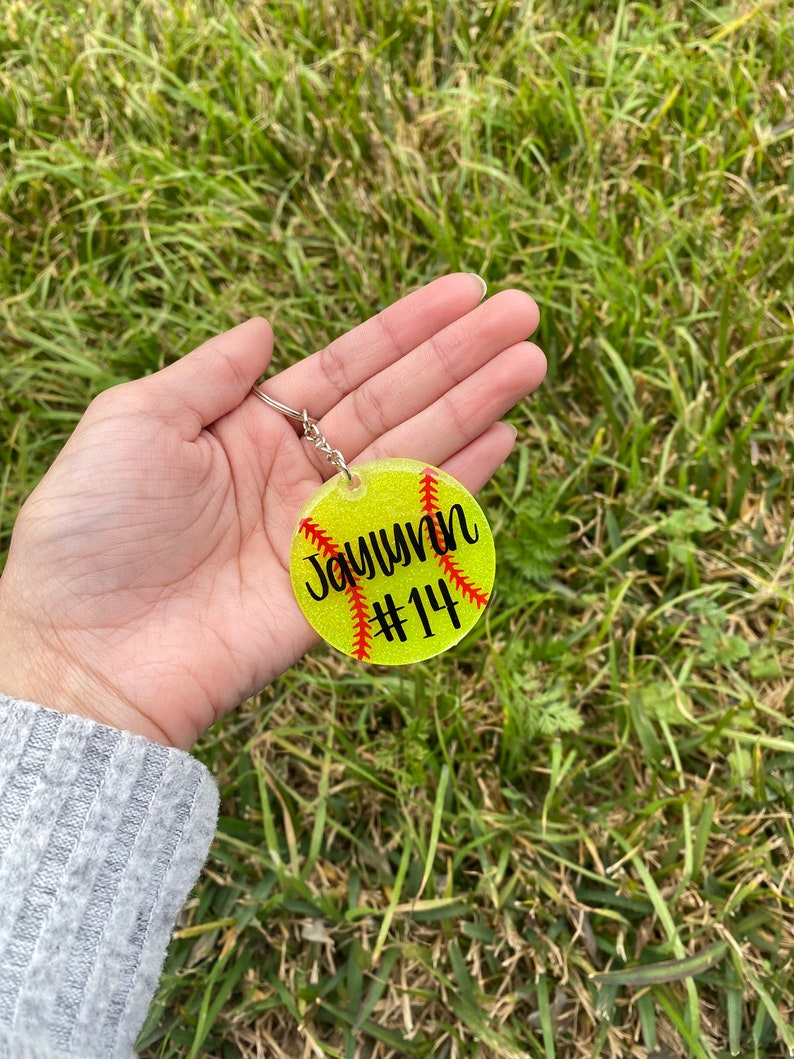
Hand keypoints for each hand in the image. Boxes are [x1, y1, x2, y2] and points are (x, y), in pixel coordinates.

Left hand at [0, 275, 544, 748]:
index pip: (347, 366)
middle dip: (459, 357)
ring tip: (529, 362)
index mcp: (249, 429)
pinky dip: (457, 485)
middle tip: (525, 312)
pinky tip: (501, 440)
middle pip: (395, 401)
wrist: (84, 650)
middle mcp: (294, 473)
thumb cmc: (92, 532)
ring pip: (414, 453)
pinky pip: (409, 526)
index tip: (466, 290)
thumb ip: (208, 373)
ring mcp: (321, 528)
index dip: (406, 328)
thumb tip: (264, 325)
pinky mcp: (338, 584)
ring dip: (474, 407)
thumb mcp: (134, 420)